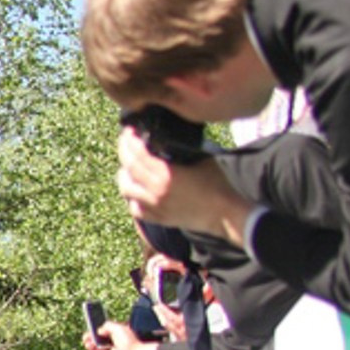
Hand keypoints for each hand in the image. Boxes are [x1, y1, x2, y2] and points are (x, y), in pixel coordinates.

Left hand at [117, 128, 248, 241]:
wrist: (225, 214)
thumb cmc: (218, 184)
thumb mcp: (201, 159)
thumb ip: (181, 150)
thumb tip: (167, 140)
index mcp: (166, 174)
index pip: (138, 154)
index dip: (129, 141)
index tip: (128, 131)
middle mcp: (155, 191)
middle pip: (128, 169)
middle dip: (124, 152)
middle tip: (125, 142)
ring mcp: (155, 207)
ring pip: (126, 190)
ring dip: (124, 175)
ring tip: (127, 166)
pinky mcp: (158, 219)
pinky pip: (135, 209)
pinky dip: (131, 198)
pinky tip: (136, 191)